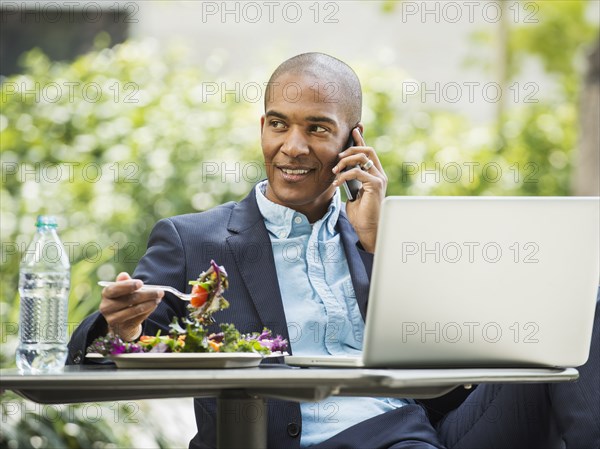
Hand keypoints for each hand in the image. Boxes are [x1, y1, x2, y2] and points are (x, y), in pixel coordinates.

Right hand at [99, 272, 163, 340]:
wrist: (120, 321)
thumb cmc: (122, 299)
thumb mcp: (122, 290)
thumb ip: (124, 282)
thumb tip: (124, 275)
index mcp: (106, 294)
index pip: (115, 289)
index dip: (128, 286)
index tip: (140, 283)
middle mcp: (106, 307)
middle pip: (130, 299)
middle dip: (147, 294)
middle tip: (160, 291)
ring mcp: (113, 319)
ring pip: (136, 310)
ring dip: (150, 303)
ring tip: (159, 298)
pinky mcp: (122, 328)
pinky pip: (139, 318)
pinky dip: (148, 310)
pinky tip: (154, 305)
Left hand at [332, 127, 386, 252]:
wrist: (367, 229)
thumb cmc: (360, 214)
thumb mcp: (352, 193)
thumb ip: (350, 180)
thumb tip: (340, 169)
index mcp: (374, 174)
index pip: (368, 152)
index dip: (361, 139)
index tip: (354, 129)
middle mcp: (379, 174)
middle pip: (368, 150)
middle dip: (351, 148)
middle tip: (338, 157)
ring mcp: (379, 178)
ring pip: (363, 157)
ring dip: (346, 161)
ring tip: (335, 170)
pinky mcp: (376, 185)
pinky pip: (358, 172)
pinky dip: (344, 175)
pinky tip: (336, 183)